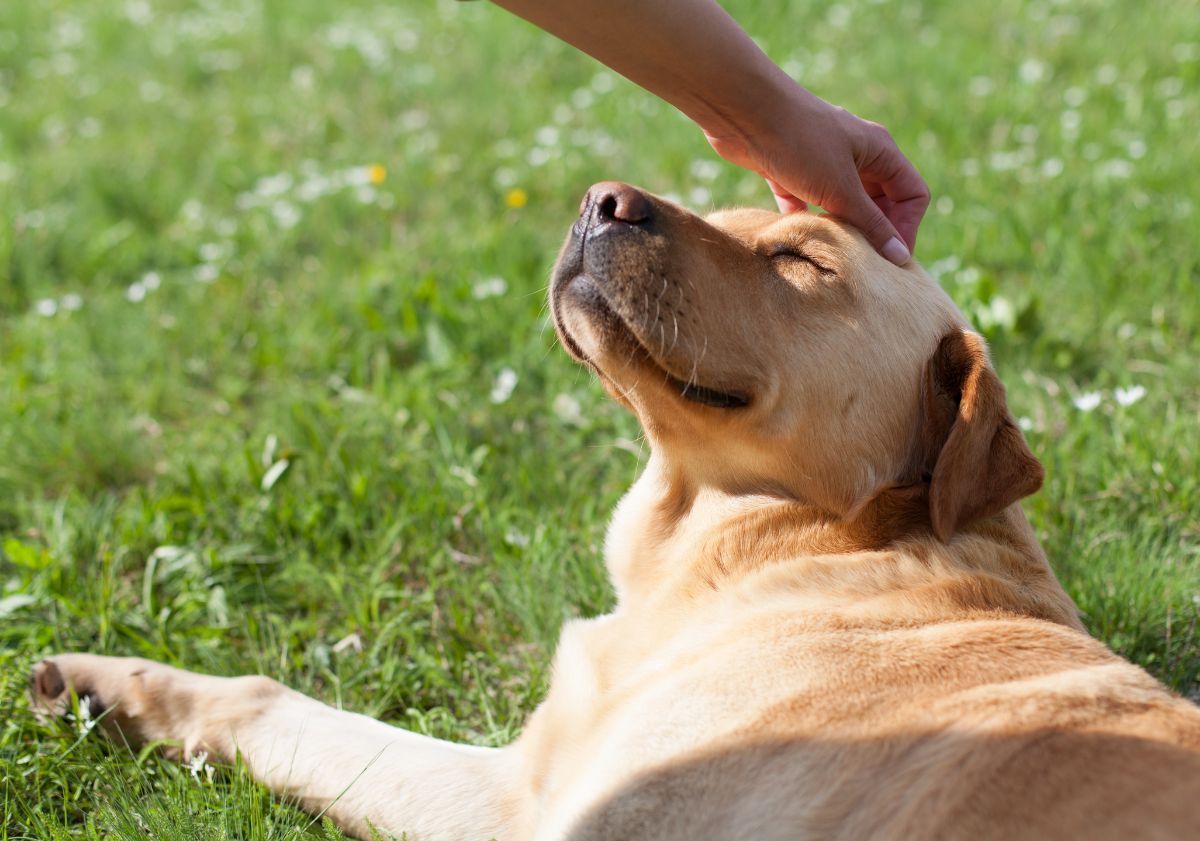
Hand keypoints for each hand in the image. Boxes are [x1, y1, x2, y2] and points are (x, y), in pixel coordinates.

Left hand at [703, 88, 928, 264]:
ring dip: (841, 229)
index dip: (907, 227)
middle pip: (879, 202)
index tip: (890, 259)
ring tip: (833, 255)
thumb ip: (870, 223)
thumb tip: (900, 256)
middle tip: (861, 263)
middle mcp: (855, 155)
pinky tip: (800, 240)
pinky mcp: (789, 172)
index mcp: (879, 150)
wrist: (743, 113)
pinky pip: (806, 204)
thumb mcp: (841, 189)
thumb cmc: (800, 143)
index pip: (912, 194)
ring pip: (842, 205)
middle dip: (873, 232)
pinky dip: (807, 221)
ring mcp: (821, 163)